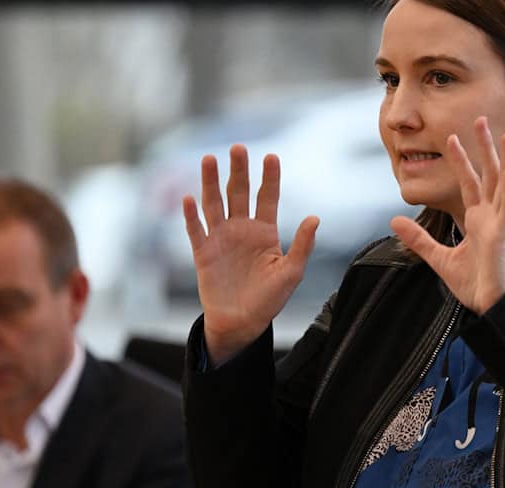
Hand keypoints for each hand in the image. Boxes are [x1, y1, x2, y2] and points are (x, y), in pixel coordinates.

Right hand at [183, 144, 318, 363]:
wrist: (242, 323)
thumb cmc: (269, 300)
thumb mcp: (291, 273)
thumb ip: (303, 245)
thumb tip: (315, 217)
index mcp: (265, 232)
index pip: (267, 198)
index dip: (269, 178)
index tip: (272, 156)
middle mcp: (241, 230)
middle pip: (238, 193)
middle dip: (238, 170)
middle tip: (238, 148)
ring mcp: (221, 239)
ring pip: (214, 204)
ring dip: (210, 182)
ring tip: (210, 159)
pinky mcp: (203, 253)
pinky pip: (196, 230)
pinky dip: (191, 216)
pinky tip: (189, 199)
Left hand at [390, 116, 504, 314]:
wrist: (488, 304)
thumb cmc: (473, 283)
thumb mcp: (437, 257)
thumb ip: (418, 238)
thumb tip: (395, 221)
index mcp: (477, 219)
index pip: (469, 182)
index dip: (462, 159)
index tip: (453, 137)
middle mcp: (490, 216)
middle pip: (488, 174)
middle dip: (485, 147)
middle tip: (481, 119)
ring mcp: (499, 223)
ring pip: (503, 184)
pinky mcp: (504, 235)